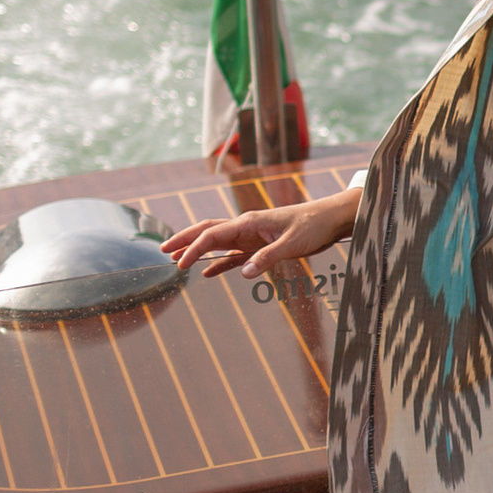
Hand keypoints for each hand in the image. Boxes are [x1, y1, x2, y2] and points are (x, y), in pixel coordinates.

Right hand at [163, 185, 360, 279]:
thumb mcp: (292, 244)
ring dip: (197, 250)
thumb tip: (243, 273)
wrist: (329, 219)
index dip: (193, 249)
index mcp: (249, 223)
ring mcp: (251, 236)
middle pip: (207, 231)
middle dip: (184, 240)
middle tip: (162, 251)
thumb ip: (267, 257)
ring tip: (177, 261)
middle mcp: (246, 226)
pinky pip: (233, 254)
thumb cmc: (312, 227)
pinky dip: (219, 263)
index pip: (212, 235)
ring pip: (217, 241)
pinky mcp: (260, 245)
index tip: (180, 264)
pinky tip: (208, 273)